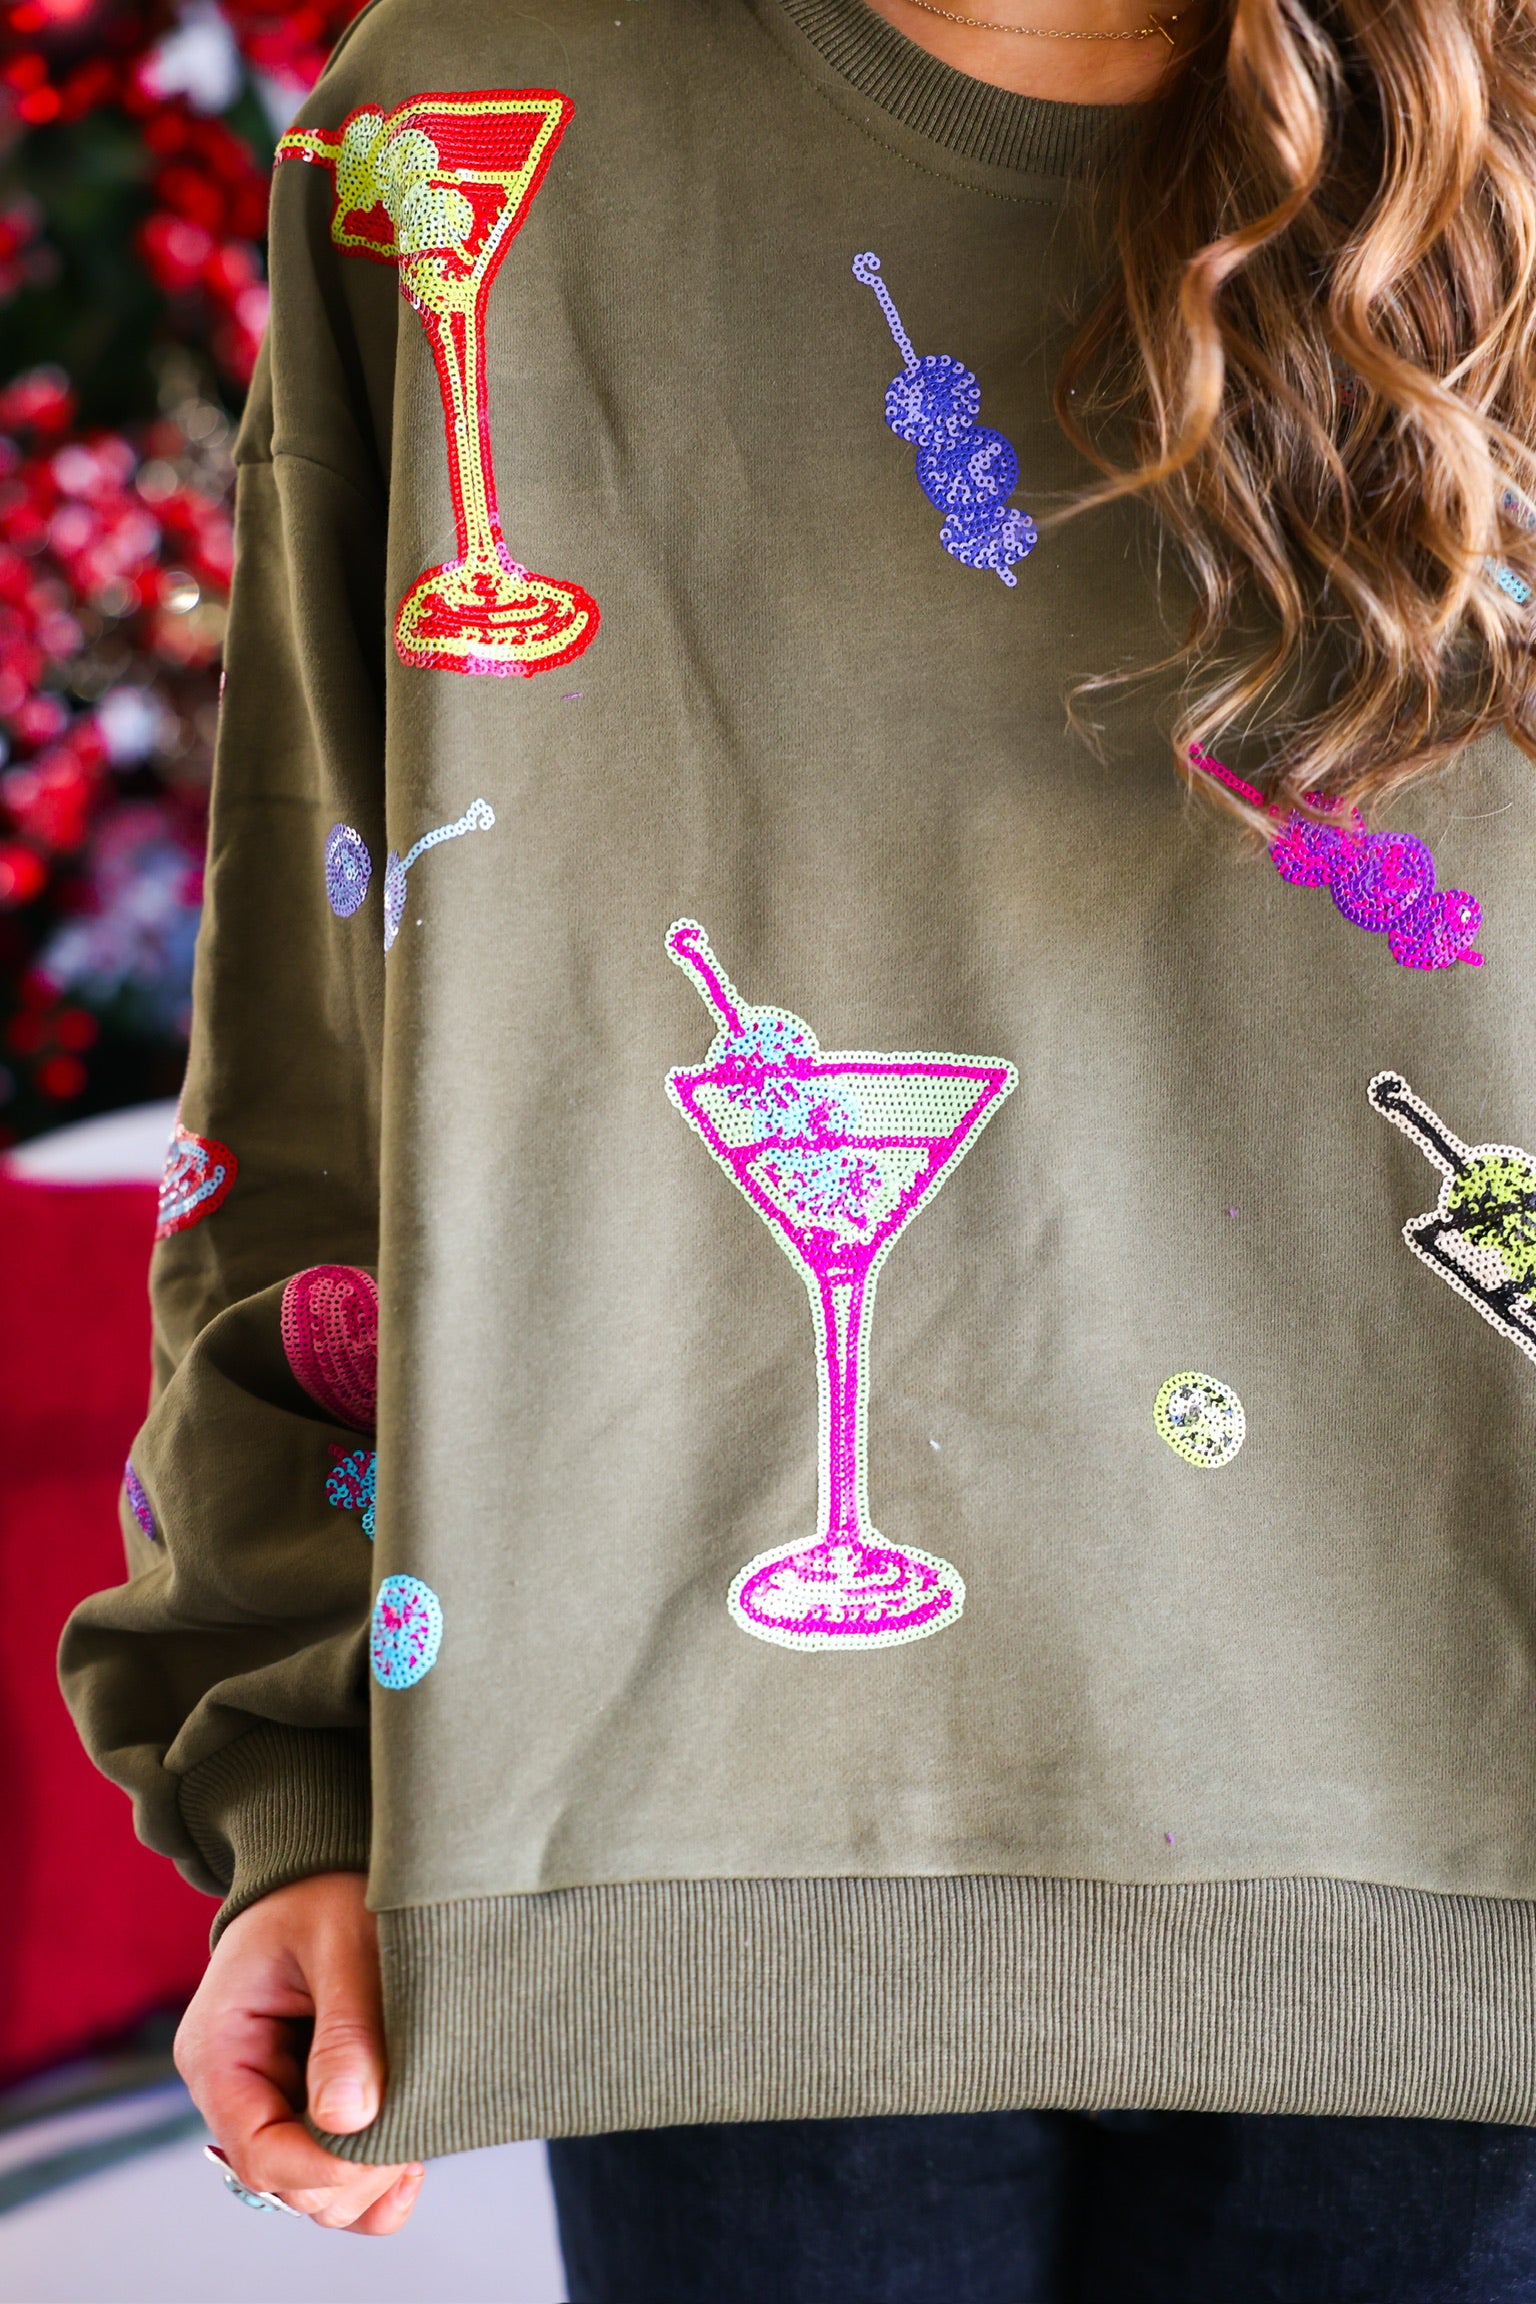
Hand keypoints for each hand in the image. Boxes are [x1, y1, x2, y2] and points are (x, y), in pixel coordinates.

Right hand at [174, 1870, 424, 2234]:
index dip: (324, 2168)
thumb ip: (346, 2027)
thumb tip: (349, 2118)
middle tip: (419, 2134)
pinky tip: (412, 2159)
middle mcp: (234, 2089)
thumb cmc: (326, 1889)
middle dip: (353, 2174)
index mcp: (219, 2051)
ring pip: (313, 2188)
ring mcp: (269, 2101)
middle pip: (287, 2183)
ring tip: (421, 2136)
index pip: (258, 2152)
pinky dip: (371, 2177)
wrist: (326, 1866)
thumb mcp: (342, 1940)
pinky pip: (332, 2168)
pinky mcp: (307, 2103)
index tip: (392, 2156)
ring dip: (368, 2178)